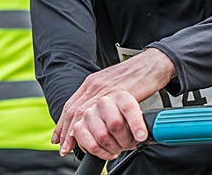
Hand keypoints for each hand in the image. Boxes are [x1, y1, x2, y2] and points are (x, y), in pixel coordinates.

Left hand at [55, 48, 174, 159]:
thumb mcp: (110, 81)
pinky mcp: (119, 94)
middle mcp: (95, 85)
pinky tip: (94, 139)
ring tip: (74, 148)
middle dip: (66, 132)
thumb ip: (100, 93)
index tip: (59, 137)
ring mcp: (106, 89)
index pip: (71, 104)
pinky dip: (95, 129)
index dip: (63, 122)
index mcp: (92, 82)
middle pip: (74, 111)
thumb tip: (94, 111)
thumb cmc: (134, 73)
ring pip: (84, 113)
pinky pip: (103, 114)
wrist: (152, 63)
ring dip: (77, 134)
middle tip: (63, 148)